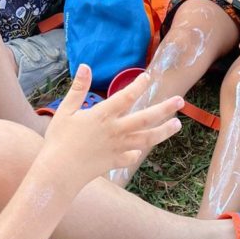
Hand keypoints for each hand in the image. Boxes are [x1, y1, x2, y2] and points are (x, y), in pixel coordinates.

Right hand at [44, 65, 182, 183]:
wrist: (59, 172)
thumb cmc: (58, 140)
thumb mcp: (65, 110)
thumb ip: (78, 89)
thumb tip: (85, 66)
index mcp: (103, 115)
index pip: (126, 96)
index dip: (138, 85)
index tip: (148, 77)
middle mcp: (115, 130)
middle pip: (146, 118)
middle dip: (165, 108)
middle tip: (180, 100)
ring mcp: (118, 148)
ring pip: (147, 138)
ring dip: (164, 131)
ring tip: (177, 125)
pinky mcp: (115, 162)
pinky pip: (131, 157)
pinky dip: (137, 153)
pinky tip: (140, 151)